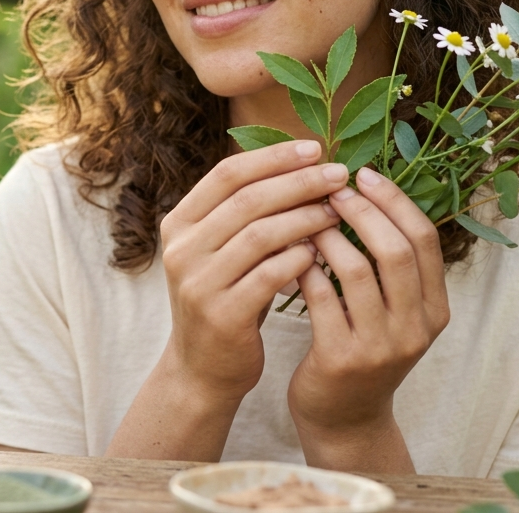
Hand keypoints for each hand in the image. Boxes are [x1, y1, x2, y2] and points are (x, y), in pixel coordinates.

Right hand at [158, 140, 347, 402]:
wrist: (203, 370)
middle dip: (298, 182)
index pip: (227, 174)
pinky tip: (323, 252)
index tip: (315, 148)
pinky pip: (269, 275)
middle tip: (338, 175)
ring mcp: (198, 282)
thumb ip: (245, 214)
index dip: (273, 157)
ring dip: (305, 218)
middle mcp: (182, 249)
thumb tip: (302, 163)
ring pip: (260, 234)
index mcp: (180, 224)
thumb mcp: (222, 252)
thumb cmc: (226, 300)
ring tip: (339, 211)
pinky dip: (299, 259)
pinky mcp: (221, 314)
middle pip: (246, 199)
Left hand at [287, 166, 449, 470]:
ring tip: (307, 215)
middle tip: (332, 187)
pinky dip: (305, 268)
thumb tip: (364, 188)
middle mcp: (416, 328)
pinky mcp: (342, 359)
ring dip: (328, 235)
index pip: (424, 240)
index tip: (364, 174)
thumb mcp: (391, 311)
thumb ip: (389, 264)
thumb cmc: (361, 348)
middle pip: (395, 250)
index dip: (395, 202)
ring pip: (357, 271)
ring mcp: (381, 346)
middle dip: (362, 211)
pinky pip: (322, 299)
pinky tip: (290, 252)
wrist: (343, 417)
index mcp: (435, 309)